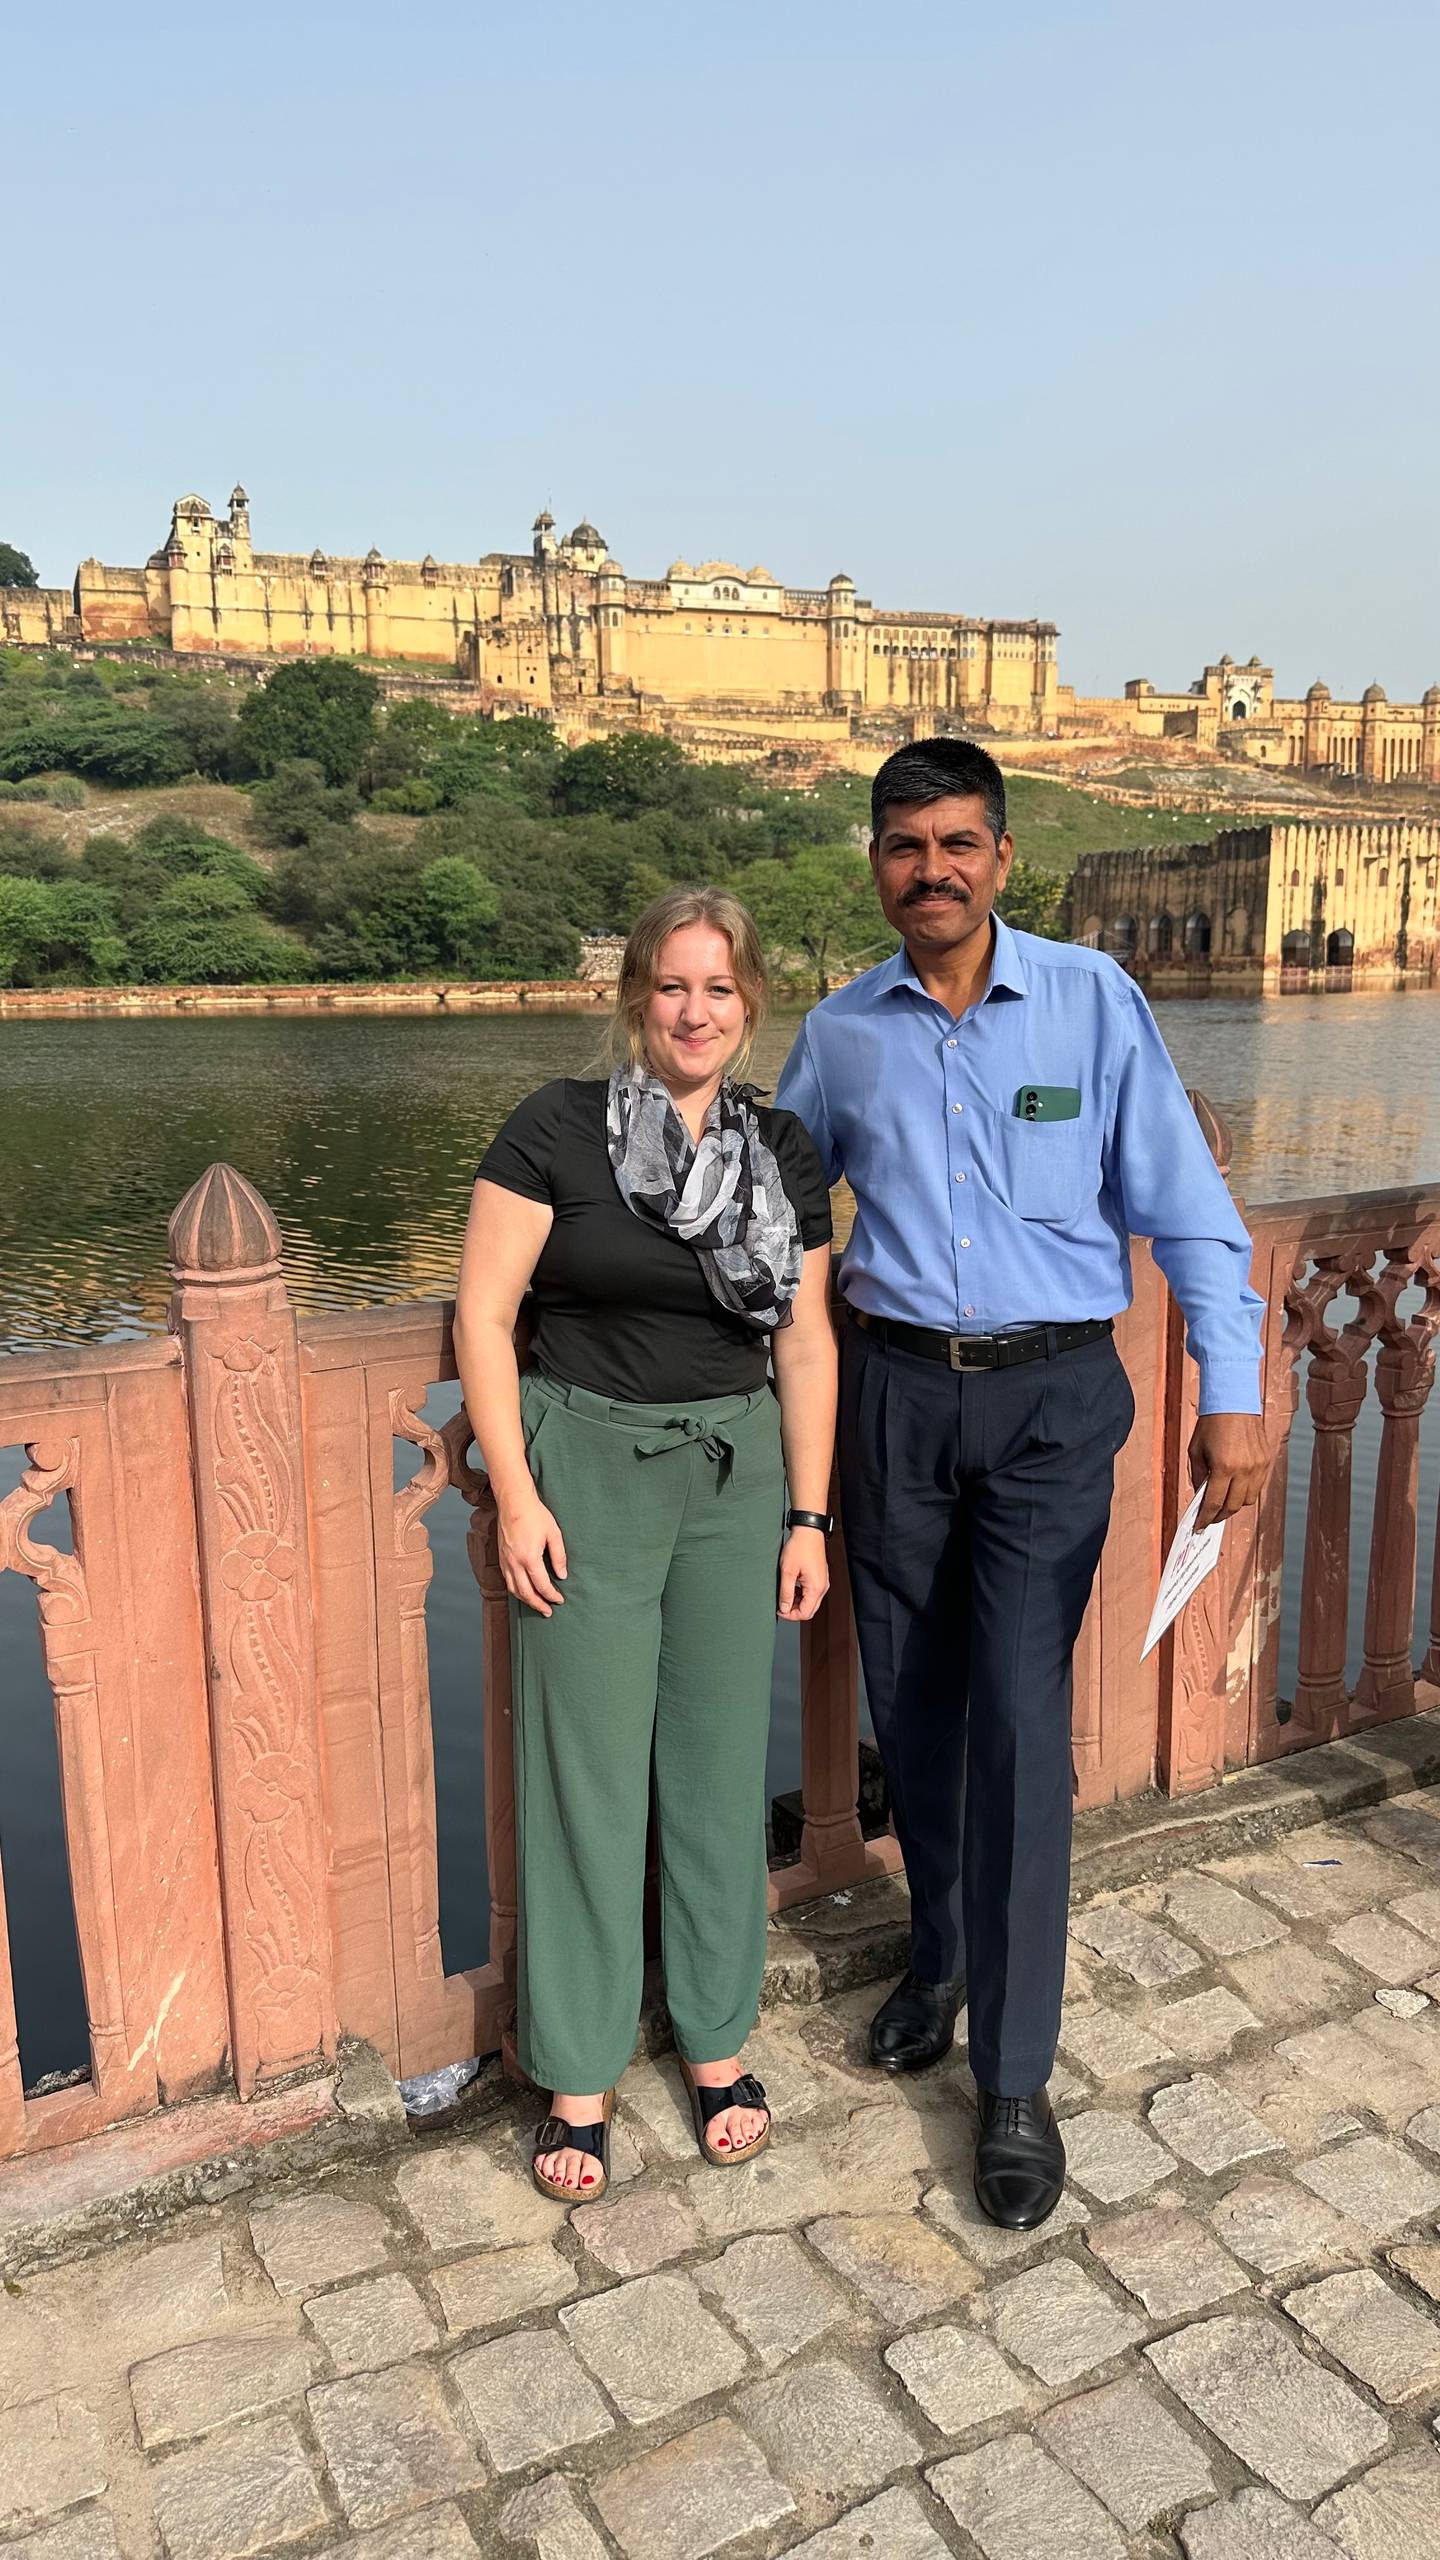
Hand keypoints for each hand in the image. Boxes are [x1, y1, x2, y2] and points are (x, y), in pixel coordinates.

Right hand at [498, 1488, 568, 1615]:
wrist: (513, 1501)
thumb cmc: (535, 1515)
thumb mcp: (554, 1534)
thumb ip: (559, 1557)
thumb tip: (562, 1575)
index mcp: (529, 1558)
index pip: (541, 1585)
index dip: (552, 1595)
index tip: (560, 1600)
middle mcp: (514, 1562)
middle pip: (525, 1593)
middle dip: (538, 1604)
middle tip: (548, 1611)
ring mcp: (505, 1561)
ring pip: (513, 1589)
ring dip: (526, 1600)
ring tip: (537, 1604)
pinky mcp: (501, 1557)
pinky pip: (507, 1580)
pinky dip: (516, 1590)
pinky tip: (524, 1590)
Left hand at [778, 1527, 829, 1622]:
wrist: (808, 1531)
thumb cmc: (799, 1547)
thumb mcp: (788, 1572)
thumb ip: (786, 1593)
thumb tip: (784, 1609)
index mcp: (816, 1588)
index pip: (805, 1613)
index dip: (790, 1615)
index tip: (779, 1609)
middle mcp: (822, 1587)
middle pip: (810, 1610)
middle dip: (794, 1611)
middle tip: (781, 1604)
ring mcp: (823, 1582)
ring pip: (811, 1602)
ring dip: (798, 1602)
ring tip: (785, 1594)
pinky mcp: (820, 1577)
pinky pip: (812, 1593)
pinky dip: (802, 1595)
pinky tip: (793, 1587)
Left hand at [1189, 1413, 1270, 1531]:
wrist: (1234, 1402)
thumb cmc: (1211, 1424)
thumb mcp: (1195, 1450)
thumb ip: (1198, 1476)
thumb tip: (1201, 1496)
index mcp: (1223, 1467)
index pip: (1214, 1503)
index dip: (1206, 1518)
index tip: (1199, 1527)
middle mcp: (1244, 1470)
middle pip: (1233, 1506)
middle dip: (1219, 1515)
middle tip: (1210, 1517)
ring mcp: (1258, 1466)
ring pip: (1248, 1500)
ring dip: (1235, 1505)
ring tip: (1223, 1503)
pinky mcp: (1266, 1461)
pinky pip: (1258, 1486)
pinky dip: (1246, 1492)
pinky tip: (1235, 1489)